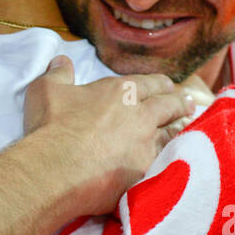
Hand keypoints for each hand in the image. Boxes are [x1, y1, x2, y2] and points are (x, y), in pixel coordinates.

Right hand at [23, 56, 199, 215]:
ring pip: (171, 134)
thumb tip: (61, 61)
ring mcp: (145, 145)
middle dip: (179, 103)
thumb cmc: (50, 126)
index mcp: (119, 91)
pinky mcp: (144, 172)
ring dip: (178, 130)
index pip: (149, 83)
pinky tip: (172, 159)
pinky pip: (164, 163)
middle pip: (169, 106)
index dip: (160, 84)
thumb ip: (58, 73)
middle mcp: (140, 115)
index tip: (168, 86)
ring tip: (184, 128)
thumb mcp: (45, 90)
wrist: (55, 169)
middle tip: (188, 103)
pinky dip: (170, 159)